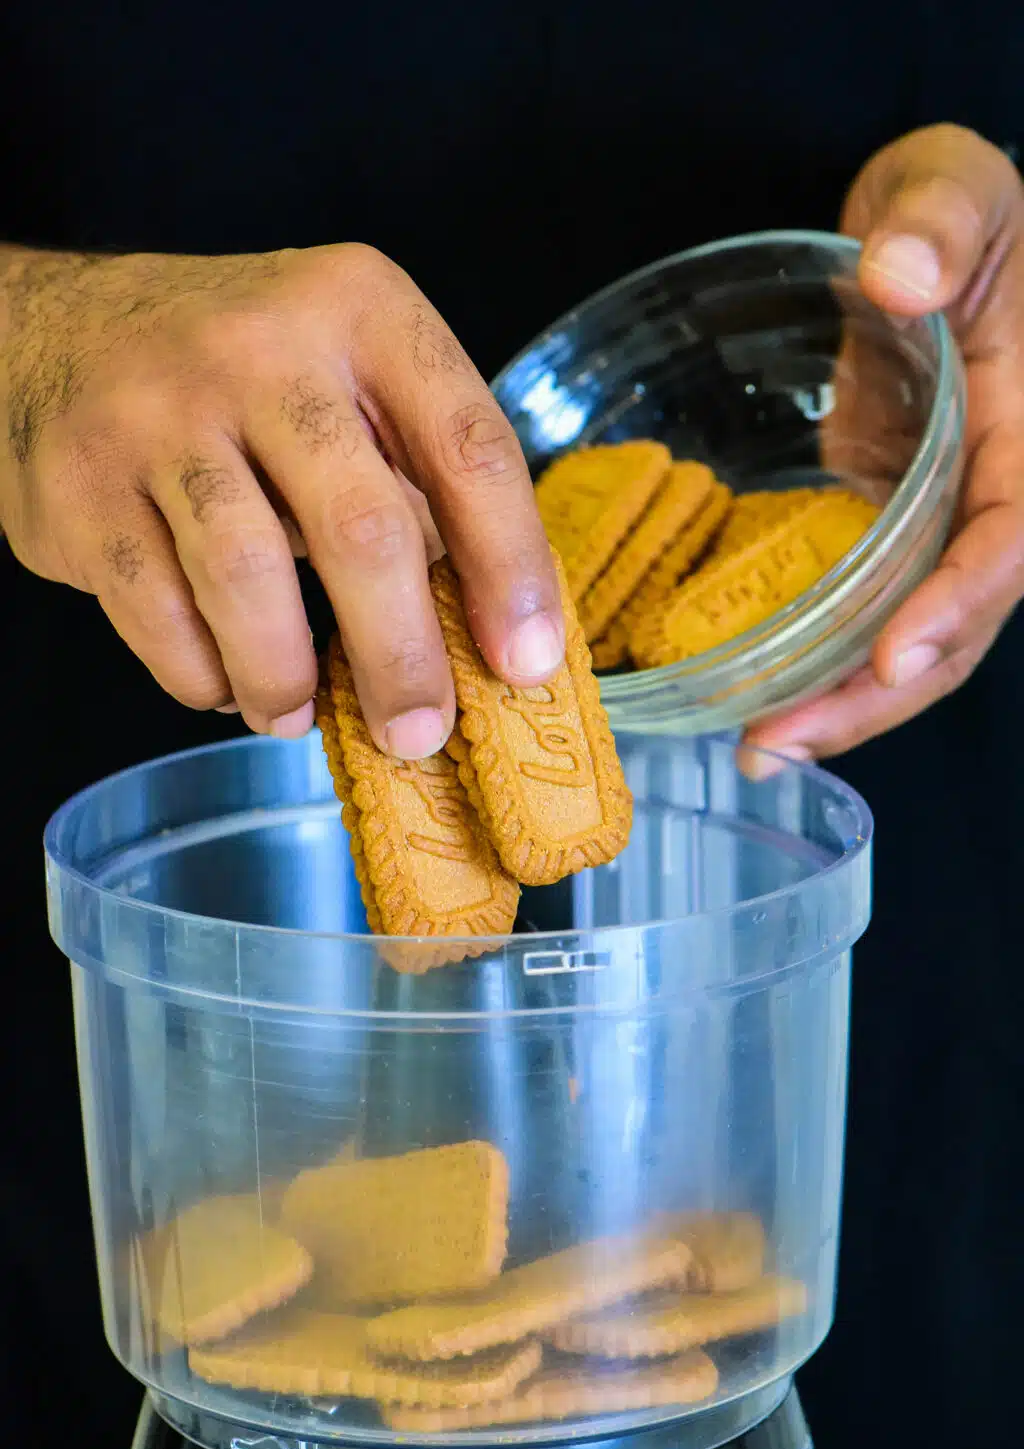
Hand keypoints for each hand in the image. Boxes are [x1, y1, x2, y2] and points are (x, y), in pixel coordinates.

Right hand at [0, 244, 562, 752]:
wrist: (58, 333)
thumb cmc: (243, 379)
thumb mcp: (348, 379)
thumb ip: (421, 479)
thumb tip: (497, 635)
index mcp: (363, 310)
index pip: (469, 447)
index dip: (511, 568)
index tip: (526, 662)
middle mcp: (262, 346)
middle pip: (362, 527)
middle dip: (401, 655)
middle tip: (418, 732)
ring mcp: (159, 410)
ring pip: (246, 575)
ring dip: (284, 675)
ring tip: (295, 714)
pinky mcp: (81, 481)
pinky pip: (157, 609)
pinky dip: (201, 671)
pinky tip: (224, 682)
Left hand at [745, 124, 1023, 764]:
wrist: (918, 240)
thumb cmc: (950, 212)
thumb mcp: (955, 186)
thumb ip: (941, 219)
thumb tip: (899, 277)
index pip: (1010, 540)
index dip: (958, 604)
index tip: (891, 659)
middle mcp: (986, 499)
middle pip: (954, 626)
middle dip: (875, 698)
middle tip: (780, 744)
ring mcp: (931, 526)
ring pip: (904, 640)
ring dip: (836, 705)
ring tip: (756, 751)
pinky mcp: (878, 533)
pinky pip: (857, 615)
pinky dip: (813, 663)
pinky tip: (750, 700)